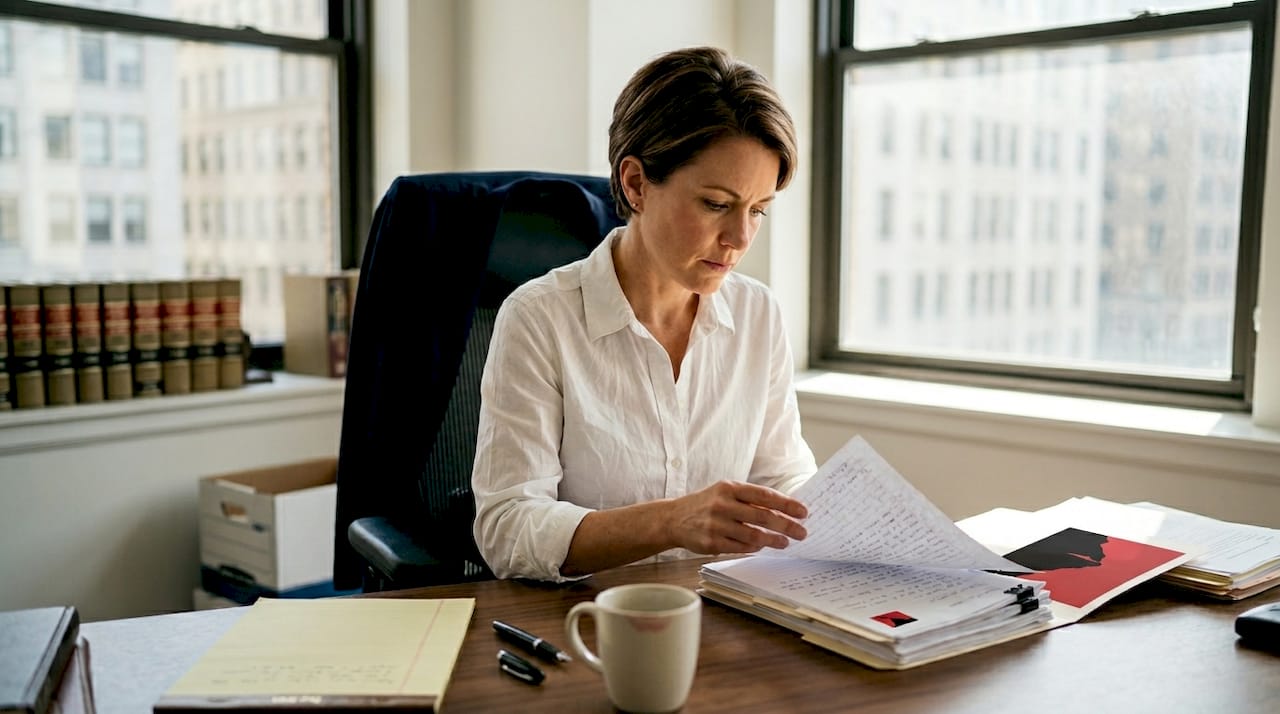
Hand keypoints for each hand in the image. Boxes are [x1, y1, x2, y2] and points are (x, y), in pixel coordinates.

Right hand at [666, 481, 807, 554]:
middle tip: (802, 532)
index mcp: (729, 487)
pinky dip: (754, 548)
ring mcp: (716, 524)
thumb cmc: (706, 504)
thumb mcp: (725, 492)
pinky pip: (740, 548)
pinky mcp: (711, 543)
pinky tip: (763, 546)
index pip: (764, 495)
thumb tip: (783, 508)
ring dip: (774, 540)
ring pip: (753, 535)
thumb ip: (749, 498)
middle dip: (786, 525)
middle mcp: (722, 504)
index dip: (786, 504)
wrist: (673, 519)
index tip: (803, 512)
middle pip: (762, 516)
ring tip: (786, 543)